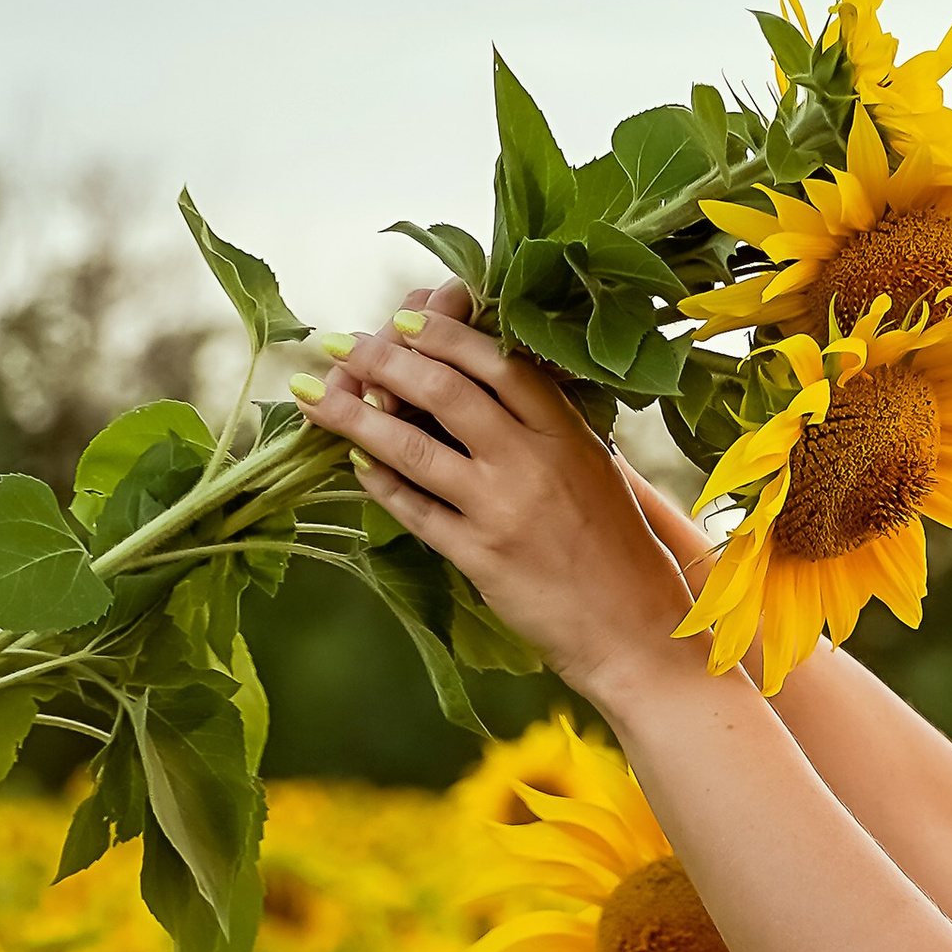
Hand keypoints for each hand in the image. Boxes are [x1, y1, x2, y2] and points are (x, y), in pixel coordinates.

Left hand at [297, 285, 696, 711]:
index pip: (497, 361)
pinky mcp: (481, 559)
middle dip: (382, 358)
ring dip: (355, 415)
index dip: (443, 332)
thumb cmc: (623, 552)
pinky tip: (355, 462)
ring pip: (413, 447)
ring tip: (314, 395)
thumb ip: (551, 424)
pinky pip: (415, 510)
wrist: (637, 634)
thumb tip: (491, 375)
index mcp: (568, 433)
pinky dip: (380, 482)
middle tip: (343, 344)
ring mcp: (503, 511)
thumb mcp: (599, 470)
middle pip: (444, 391)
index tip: (402, 316)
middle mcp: (533, 463)